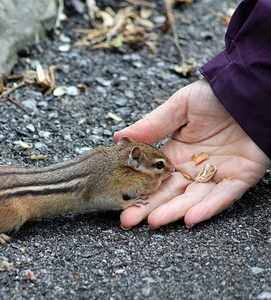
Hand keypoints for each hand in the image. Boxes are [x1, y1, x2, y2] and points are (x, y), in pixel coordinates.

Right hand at [114, 79, 269, 228]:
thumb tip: (118, 136)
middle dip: (149, 207)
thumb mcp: (179, 106)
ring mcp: (216, 175)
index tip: (121, 201)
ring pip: (193, 199)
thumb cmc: (213, 96)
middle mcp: (193, 169)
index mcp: (176, 154)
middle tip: (128, 220)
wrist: (249, 91)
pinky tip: (190, 217)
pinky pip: (223, 196)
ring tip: (155, 221)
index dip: (139, 189)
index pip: (154, 177)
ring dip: (174, 211)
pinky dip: (208, 207)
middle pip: (169, 193)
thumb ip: (152, 124)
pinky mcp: (240, 178)